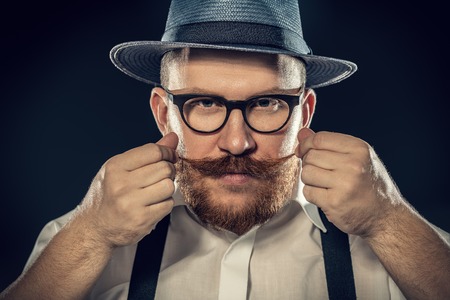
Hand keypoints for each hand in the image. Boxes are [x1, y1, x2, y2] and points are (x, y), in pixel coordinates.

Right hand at [78, 132, 177, 247]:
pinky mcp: (141, 220)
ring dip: (166, 189)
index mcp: (115, 166)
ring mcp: (131, 203)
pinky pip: (168, 205)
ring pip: (169, 186)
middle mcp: (121, 184)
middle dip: (168, 171)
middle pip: (164, 168)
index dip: (167, 152)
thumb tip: (173, 137)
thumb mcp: (121, 169)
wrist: (94, 228)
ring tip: (154, 192)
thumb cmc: (109, 194)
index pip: (154, 151)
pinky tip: (152, 206)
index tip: (170, 157)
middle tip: (160, 177)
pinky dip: (164, 204)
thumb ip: (148, 153)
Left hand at [296, 128, 403, 236]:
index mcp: (359, 149)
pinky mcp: (334, 202)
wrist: (384, 216)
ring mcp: (344, 184)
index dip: (306, 144)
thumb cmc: (368, 184)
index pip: (319, 139)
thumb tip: (302, 133)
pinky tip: (327, 196)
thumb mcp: (356, 157)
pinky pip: (308, 192)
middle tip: (322, 173)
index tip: (303, 151)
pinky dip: (312, 194)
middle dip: (310, 164)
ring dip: (310, 180)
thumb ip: (328, 144)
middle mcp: (353, 165)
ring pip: (306, 173)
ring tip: (325, 185)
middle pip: (310, 156)